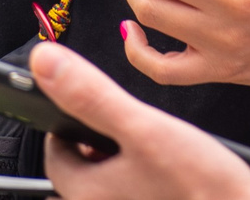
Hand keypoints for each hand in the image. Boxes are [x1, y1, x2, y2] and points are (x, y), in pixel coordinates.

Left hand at [29, 42, 249, 199]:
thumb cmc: (204, 188)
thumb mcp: (144, 128)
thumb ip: (91, 95)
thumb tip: (44, 63)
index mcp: (87, 194)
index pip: (56, 155)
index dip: (67, 125)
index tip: (83, 109)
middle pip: (84, 174)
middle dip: (98, 148)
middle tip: (125, 130)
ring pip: (113, 187)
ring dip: (123, 166)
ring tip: (151, 149)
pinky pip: (139, 196)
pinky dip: (145, 185)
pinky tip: (171, 174)